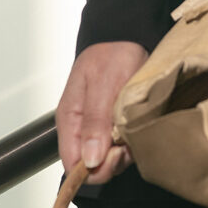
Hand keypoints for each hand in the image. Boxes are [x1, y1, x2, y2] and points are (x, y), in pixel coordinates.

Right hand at [58, 41, 149, 183]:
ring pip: (111, 161)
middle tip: (128, 135)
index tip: (114, 154)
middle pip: (94, 167)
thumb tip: (89, 160)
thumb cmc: (111, 54)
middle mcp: (83, 130)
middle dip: (115, 159)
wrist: (129, 38)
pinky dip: (135, 142)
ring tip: (133, 124)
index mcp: (70, 120)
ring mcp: (101, 131)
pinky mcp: (117, 129)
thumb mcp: (102, 84)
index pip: (72, 164)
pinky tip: (138, 123)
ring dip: (127, 150)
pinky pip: (125, 149)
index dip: (94, 169)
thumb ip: (94, 122)